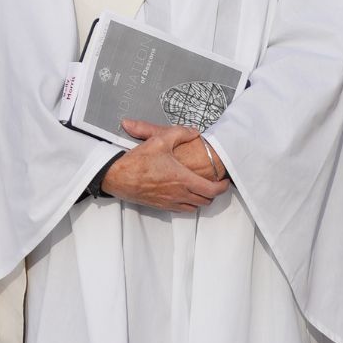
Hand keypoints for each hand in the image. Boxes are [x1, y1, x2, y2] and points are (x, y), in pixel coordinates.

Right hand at [100, 119, 227, 212]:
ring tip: (201, 188)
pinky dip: (188, 204)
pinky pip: (181, 210)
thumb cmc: (138, 160)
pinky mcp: (160, 206)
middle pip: (205, 201)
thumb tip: (195, 132)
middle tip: (214, 183)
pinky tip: (184, 193)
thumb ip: (181, 133)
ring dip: (201, 199)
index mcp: (183, 179)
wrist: (117, 177)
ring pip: (194, 207)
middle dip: (213, 193)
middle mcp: (179, 194)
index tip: (225, 180)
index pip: (212, 190)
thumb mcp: (160, 139)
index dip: (223, 187)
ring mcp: (170, 202)